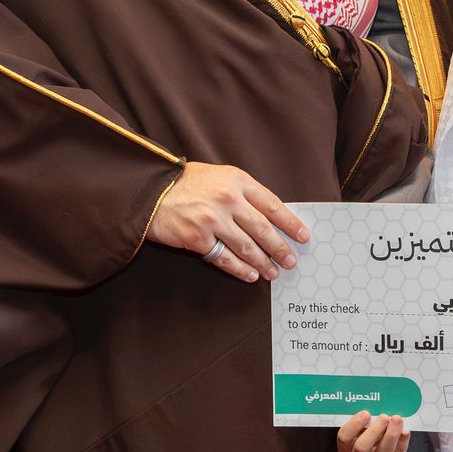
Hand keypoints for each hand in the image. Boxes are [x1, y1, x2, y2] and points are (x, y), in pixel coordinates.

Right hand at [146, 161, 309, 282]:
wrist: (150, 192)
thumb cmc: (187, 183)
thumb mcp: (220, 176)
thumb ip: (243, 192)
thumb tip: (271, 216)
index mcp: (237, 180)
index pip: (272, 204)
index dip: (290, 223)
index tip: (303, 236)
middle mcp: (228, 199)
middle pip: (263, 229)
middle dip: (280, 248)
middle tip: (291, 261)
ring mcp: (212, 220)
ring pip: (247, 247)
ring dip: (263, 262)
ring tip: (273, 272)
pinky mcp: (197, 239)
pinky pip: (225, 259)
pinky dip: (240, 269)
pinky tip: (251, 275)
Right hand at [338, 411, 409, 451]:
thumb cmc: (365, 442)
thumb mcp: (357, 436)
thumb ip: (360, 426)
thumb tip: (373, 407)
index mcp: (347, 448)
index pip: (344, 437)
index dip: (354, 425)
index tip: (365, 414)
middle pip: (362, 447)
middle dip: (374, 431)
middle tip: (383, 417)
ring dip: (391, 434)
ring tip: (397, 420)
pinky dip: (402, 443)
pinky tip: (404, 432)